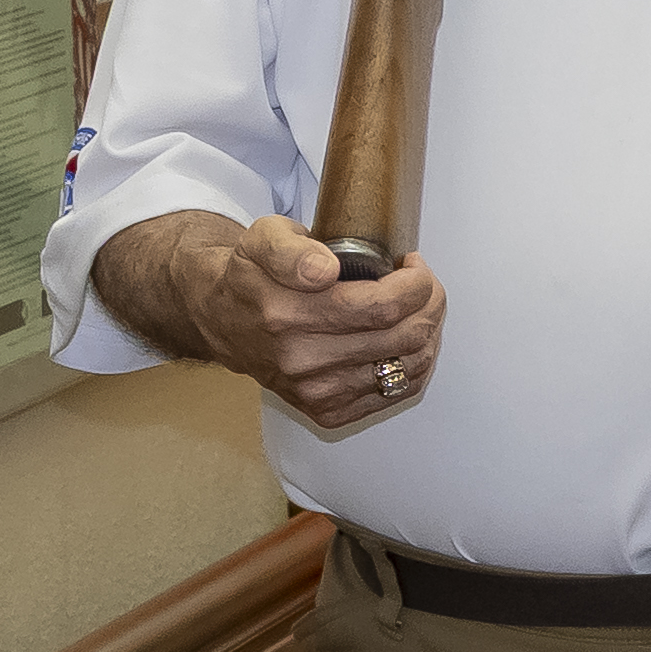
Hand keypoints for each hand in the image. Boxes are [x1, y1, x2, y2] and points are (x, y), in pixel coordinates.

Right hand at [140, 212, 449, 432]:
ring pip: (408, 365)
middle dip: (428, 302)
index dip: (414, 284)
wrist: (221, 320)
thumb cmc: (252, 275)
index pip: (381, 307)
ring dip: (427, 331)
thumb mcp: (263, 239)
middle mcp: (300, 359)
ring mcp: (314, 391)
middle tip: (422, 284)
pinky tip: (406, 339)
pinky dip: (415, 363)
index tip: (412, 265)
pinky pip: (397, 391)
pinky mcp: (326, 411)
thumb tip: (324, 270)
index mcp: (285, 314)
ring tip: (417, 308)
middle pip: (404, 336)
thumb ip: (291, 249)